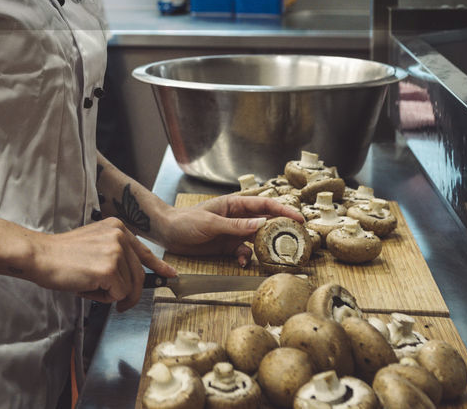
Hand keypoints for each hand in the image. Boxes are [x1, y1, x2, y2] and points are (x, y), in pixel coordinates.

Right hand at [29, 218, 175, 311]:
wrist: (40, 256)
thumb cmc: (61, 256)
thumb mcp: (94, 246)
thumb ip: (115, 256)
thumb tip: (133, 279)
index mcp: (116, 227)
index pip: (144, 251)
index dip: (158, 266)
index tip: (170, 274)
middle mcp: (120, 235)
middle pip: (139, 275)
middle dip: (129, 294)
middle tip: (118, 303)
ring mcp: (115, 251)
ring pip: (128, 288)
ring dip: (110, 294)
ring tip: (88, 283)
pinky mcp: (108, 268)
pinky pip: (118, 295)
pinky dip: (103, 297)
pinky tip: (87, 286)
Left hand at [160, 194, 305, 267]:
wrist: (167, 233)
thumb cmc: (185, 221)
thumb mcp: (211, 223)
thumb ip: (237, 226)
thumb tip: (262, 225)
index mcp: (234, 204)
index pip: (264, 204)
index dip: (283, 210)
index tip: (298, 218)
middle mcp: (237, 217)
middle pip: (265, 222)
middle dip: (280, 231)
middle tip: (294, 240)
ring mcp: (233, 232)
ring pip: (257, 239)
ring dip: (264, 248)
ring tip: (271, 256)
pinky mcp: (227, 246)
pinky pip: (244, 252)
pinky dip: (246, 258)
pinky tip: (243, 262)